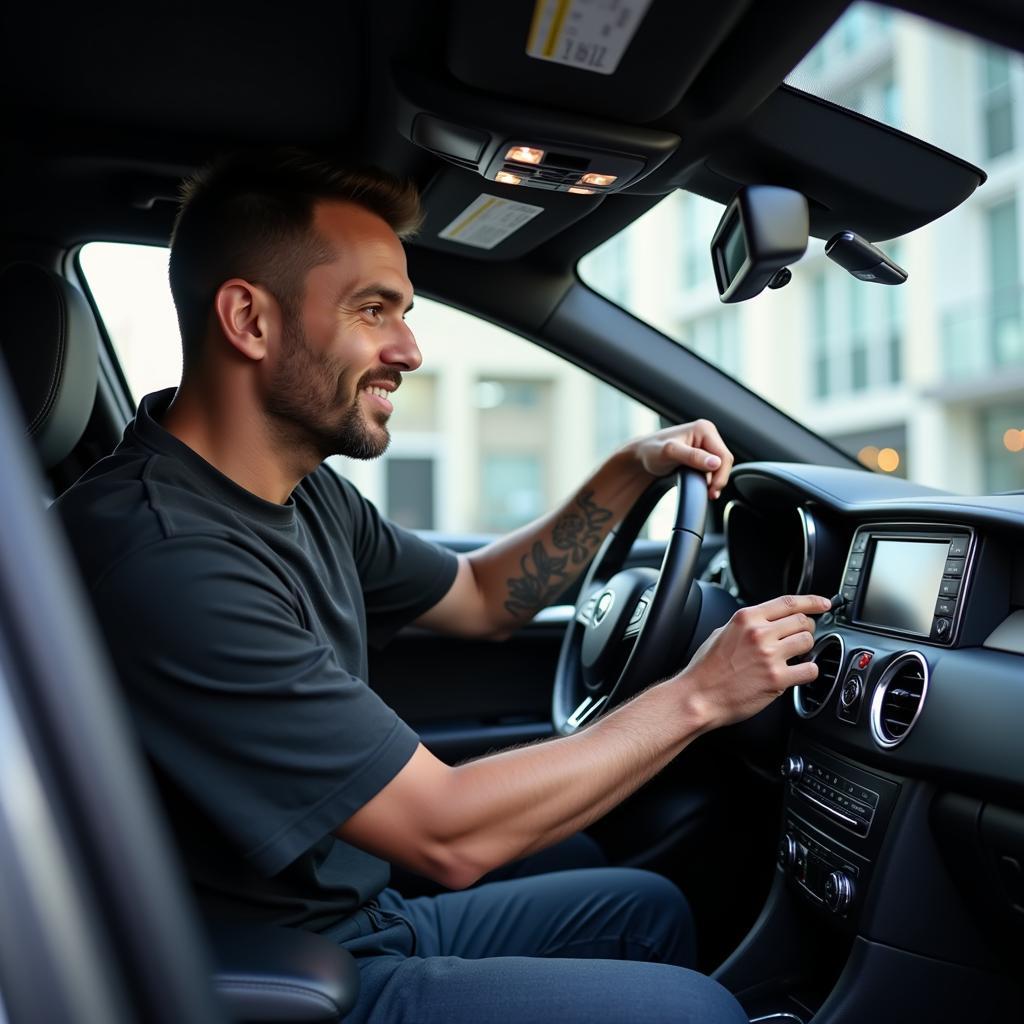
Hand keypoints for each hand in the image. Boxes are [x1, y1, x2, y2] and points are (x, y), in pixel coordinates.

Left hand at [629, 419, 733, 499]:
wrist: (641, 456)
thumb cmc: (651, 451)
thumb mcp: (670, 453)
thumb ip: (692, 457)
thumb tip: (716, 463)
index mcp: (704, 428)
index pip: (724, 455)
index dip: (721, 475)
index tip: (712, 490)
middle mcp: (707, 434)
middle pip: (725, 461)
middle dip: (719, 479)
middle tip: (710, 494)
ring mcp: (705, 444)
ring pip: (720, 466)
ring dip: (715, 480)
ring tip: (705, 490)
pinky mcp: (702, 454)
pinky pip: (713, 469)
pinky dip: (710, 479)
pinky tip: (703, 485)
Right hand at [676, 594, 830, 731]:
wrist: (698, 696)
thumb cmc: (706, 669)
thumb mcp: (721, 633)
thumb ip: (746, 625)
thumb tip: (767, 621)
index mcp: (746, 618)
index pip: (788, 602)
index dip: (812, 602)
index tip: (824, 604)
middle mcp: (759, 633)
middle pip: (803, 621)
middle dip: (807, 629)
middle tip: (801, 638)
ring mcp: (769, 656)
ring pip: (809, 642)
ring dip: (807, 650)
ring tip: (795, 657)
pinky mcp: (777, 679)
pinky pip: (809, 670)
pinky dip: (808, 672)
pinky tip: (798, 674)